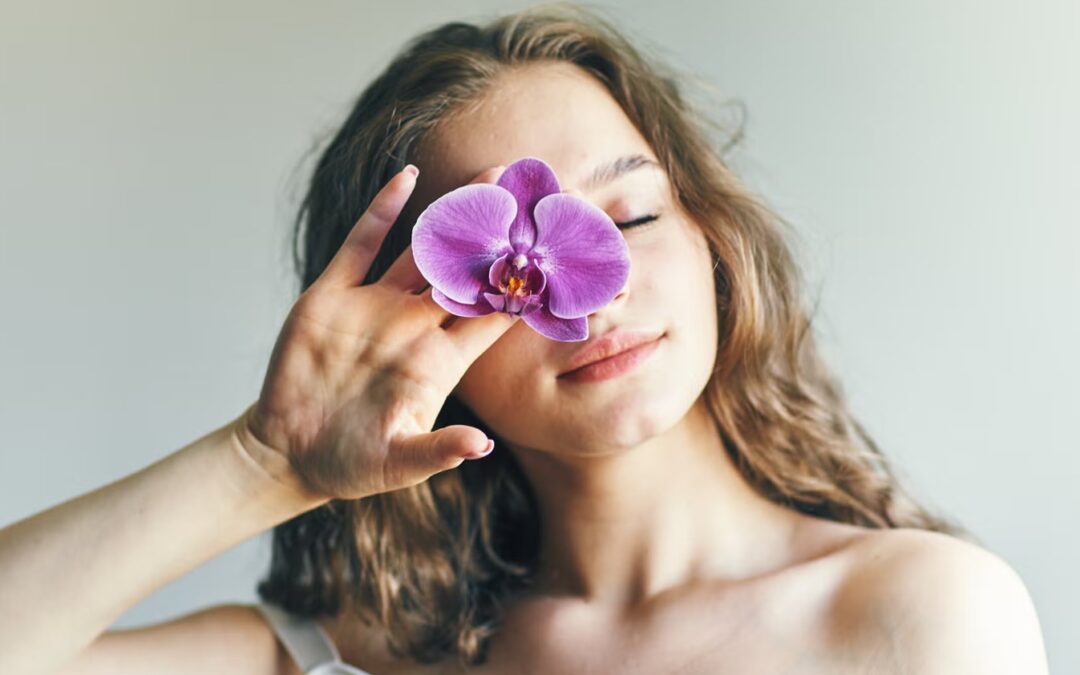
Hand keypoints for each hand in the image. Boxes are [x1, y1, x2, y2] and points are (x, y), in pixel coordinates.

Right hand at [238, 164, 515, 500]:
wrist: (290, 452)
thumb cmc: (352, 464)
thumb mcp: (398, 463)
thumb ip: (438, 451)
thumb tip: (482, 449)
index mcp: (440, 361)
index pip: (492, 317)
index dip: (524, 289)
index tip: (557, 258)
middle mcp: (414, 324)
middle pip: (467, 271)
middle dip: (500, 237)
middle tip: (535, 196)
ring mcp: (375, 305)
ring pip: (422, 248)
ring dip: (453, 212)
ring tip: (491, 176)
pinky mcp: (333, 295)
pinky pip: (362, 244)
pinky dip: (382, 211)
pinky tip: (407, 177)